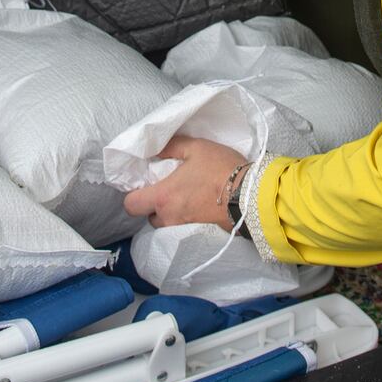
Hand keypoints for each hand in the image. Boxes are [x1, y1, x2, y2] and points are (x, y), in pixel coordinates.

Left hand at [122, 136, 244, 230]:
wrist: (250, 195)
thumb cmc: (221, 169)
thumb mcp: (196, 148)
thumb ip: (171, 146)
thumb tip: (154, 149)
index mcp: (163, 196)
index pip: (131, 205)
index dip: (134, 195)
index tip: (144, 185)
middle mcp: (169, 217)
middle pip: (148, 217)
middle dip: (153, 206)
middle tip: (166, 191)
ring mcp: (183, 228)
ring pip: (164, 225)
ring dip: (168, 214)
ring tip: (182, 198)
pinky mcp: (197, 234)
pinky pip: (180, 229)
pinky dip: (182, 220)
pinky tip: (194, 207)